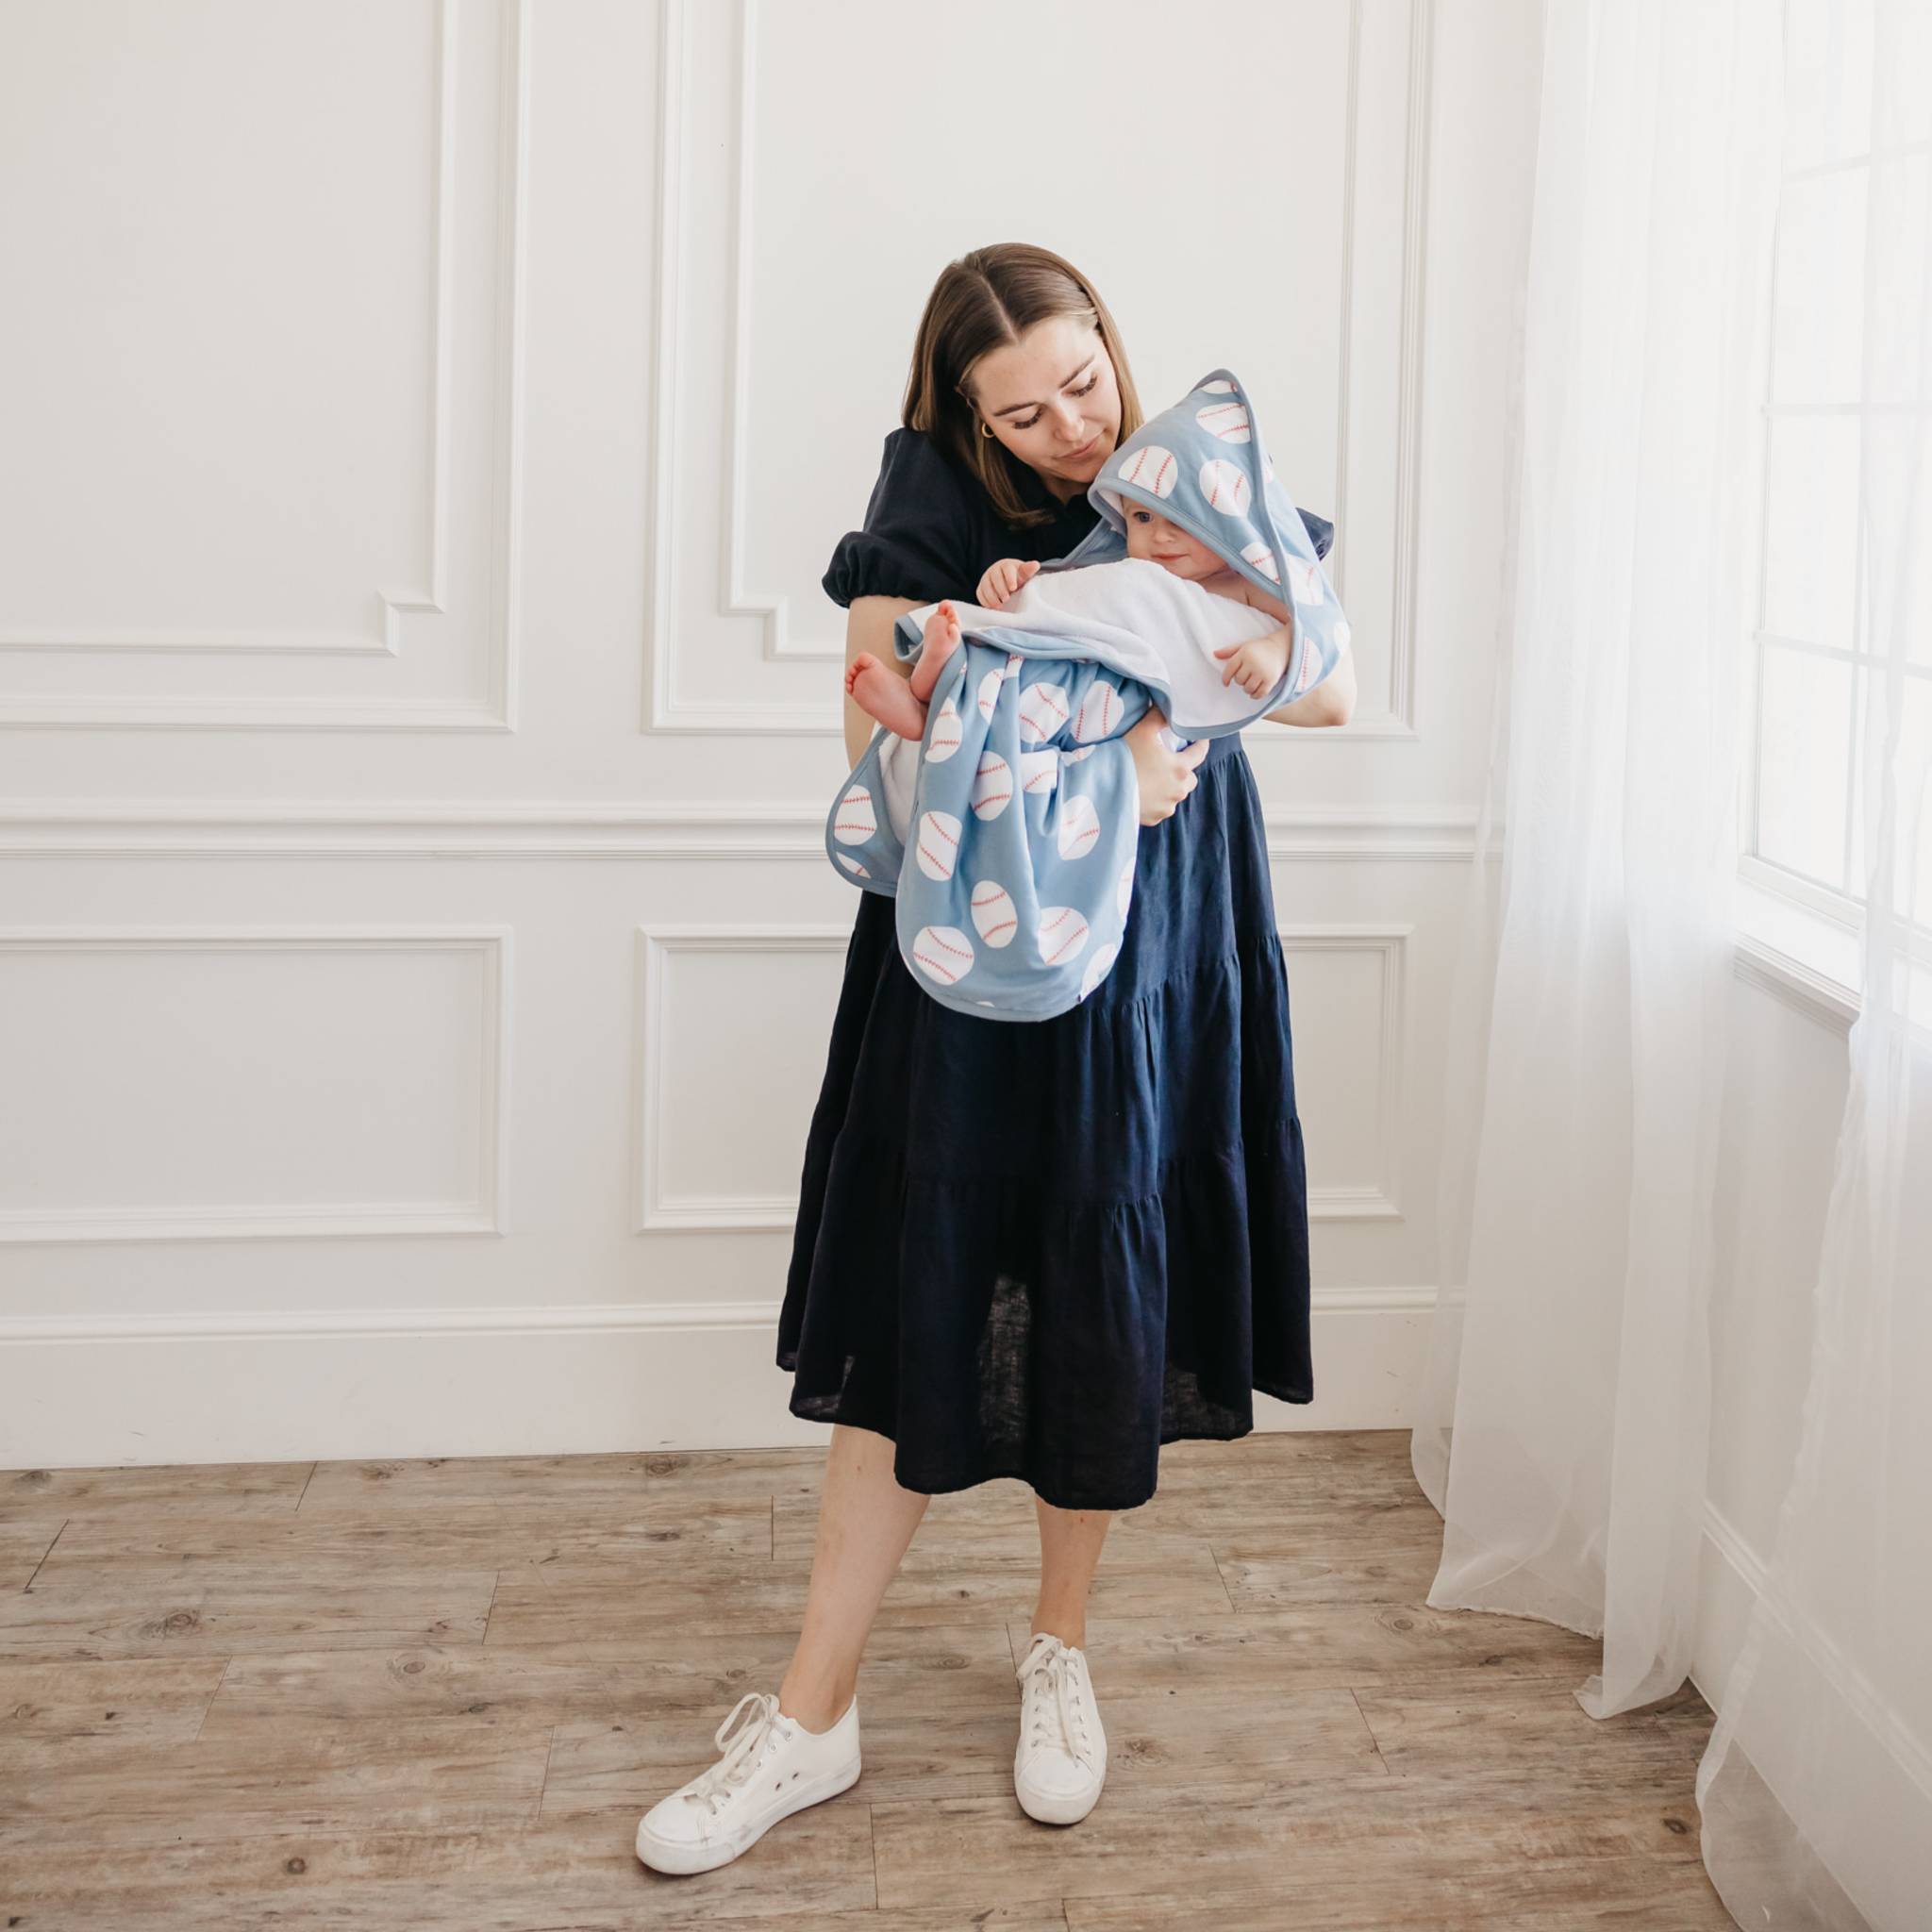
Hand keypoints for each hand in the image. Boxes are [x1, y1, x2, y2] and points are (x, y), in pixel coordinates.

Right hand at [976, 557, 1039, 609]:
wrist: (1008, 582)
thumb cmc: (1018, 577)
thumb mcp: (1024, 574)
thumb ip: (1028, 570)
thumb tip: (1035, 564)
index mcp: (1006, 565)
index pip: (1007, 569)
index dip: (1010, 579)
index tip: (1013, 588)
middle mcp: (994, 570)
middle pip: (995, 578)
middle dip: (1000, 589)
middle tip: (1006, 599)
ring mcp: (986, 579)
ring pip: (985, 586)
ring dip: (992, 597)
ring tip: (1000, 606)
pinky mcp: (981, 588)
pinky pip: (980, 594)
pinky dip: (985, 601)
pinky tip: (992, 608)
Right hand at [1124, 706, 1209, 825]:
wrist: (1101, 789)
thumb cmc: (1124, 759)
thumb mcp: (1141, 730)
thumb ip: (1159, 717)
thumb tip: (1167, 707)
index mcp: (1180, 768)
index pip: (1200, 753)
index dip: (1200, 744)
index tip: (1199, 740)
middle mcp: (1178, 790)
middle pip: (1190, 778)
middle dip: (1183, 770)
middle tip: (1166, 762)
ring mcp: (1166, 807)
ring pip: (1175, 794)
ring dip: (1169, 787)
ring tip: (1151, 779)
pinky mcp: (1154, 819)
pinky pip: (1161, 807)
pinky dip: (1156, 800)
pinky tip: (1142, 792)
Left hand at [1211, 620, 1293, 698]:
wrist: (1281, 648)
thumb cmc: (1259, 648)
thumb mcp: (1244, 646)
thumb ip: (1229, 651)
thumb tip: (1214, 654)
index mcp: (1245, 653)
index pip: (1229, 669)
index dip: (1225, 678)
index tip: (1225, 683)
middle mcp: (1253, 662)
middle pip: (1238, 680)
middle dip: (1240, 680)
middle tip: (1246, 676)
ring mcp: (1262, 672)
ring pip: (1247, 688)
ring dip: (1247, 689)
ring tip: (1250, 683)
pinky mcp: (1271, 680)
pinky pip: (1259, 694)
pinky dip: (1255, 695)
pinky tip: (1254, 692)